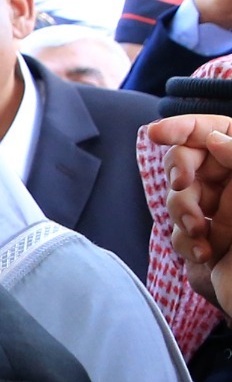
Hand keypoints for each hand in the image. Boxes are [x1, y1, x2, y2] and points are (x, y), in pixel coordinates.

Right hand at [153, 113, 231, 313]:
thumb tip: (213, 138)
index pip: (213, 130)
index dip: (183, 127)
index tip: (156, 133)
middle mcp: (231, 184)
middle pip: (186, 160)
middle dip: (177, 172)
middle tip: (182, 184)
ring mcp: (217, 213)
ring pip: (177, 197)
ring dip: (182, 212)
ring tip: (201, 232)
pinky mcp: (204, 242)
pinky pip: (178, 233)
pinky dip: (187, 242)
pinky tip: (206, 254)